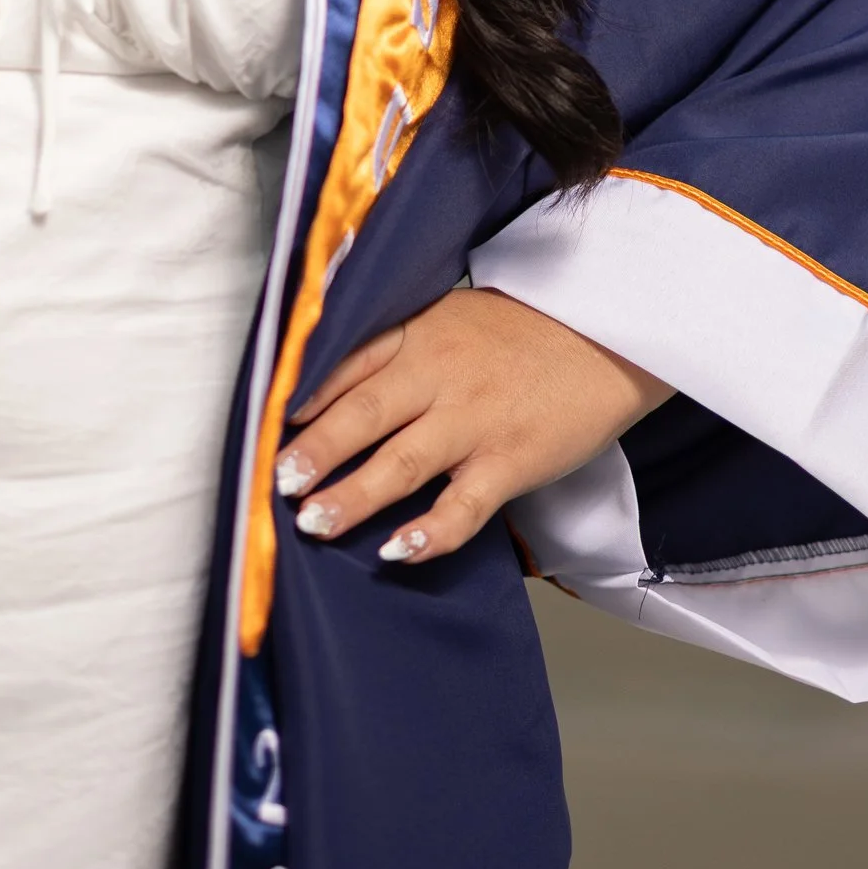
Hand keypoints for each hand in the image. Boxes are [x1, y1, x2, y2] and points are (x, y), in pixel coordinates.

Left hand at [279, 286, 666, 566]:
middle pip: (361, 415)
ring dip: (352, 496)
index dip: (301, 398)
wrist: (607, 330)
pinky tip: (397, 550)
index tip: (260, 426)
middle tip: (273, 483)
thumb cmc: (522, 330)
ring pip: (401, 463)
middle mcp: (439, 376)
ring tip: (313, 523)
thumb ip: (394, 348)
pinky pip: (464, 504)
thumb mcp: (448, 317)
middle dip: (312, 452)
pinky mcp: (511, 461)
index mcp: (418, 335)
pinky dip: (430, 532)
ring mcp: (475, 421)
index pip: (346, 365)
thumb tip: (326, 387)